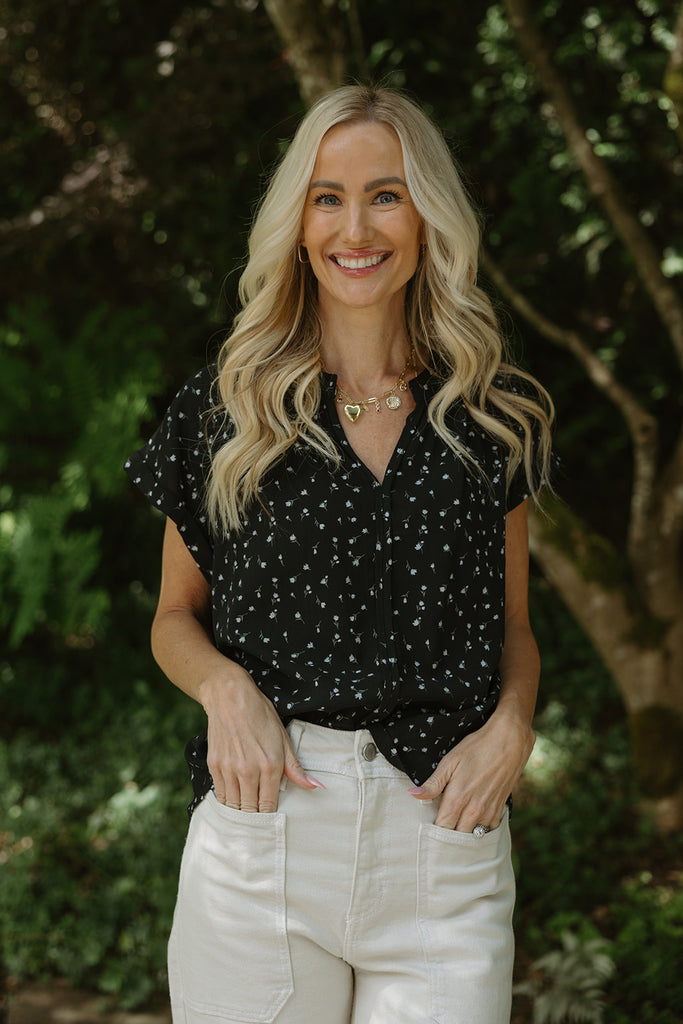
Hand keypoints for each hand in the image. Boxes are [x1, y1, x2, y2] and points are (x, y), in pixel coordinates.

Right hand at [199, 668, 322, 812]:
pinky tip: (233, 799)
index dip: (270, 816)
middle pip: (250, 810)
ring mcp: (229, 769)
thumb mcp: (283, 738)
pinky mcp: (214, 765)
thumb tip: (315, 786)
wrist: (230, 696)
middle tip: (258, 821)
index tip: (272, 819)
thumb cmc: (260, 714)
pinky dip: (227, 801)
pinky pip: (220, 794)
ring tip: (246, 813)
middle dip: (255, 817)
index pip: (269, 806)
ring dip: (240, 812)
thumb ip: (295, 768)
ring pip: (233, 806)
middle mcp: (248, 771)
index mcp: (270, 766)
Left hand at [408, 706, 534, 830]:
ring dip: (463, 832)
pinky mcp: (499, 810)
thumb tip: (412, 795)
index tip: (427, 826)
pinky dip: (478, 827)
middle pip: (456, 836)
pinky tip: (472, 817)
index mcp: (458, 798)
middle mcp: (474, 810)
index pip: (441, 829)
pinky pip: (487, 830)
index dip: (433, 830)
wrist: (509, 741)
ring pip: (472, 836)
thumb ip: (433, 783)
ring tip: (455, 822)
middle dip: (447, 834)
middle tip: (440, 824)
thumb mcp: (450, 761)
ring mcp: (488, 812)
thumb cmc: (476, 748)